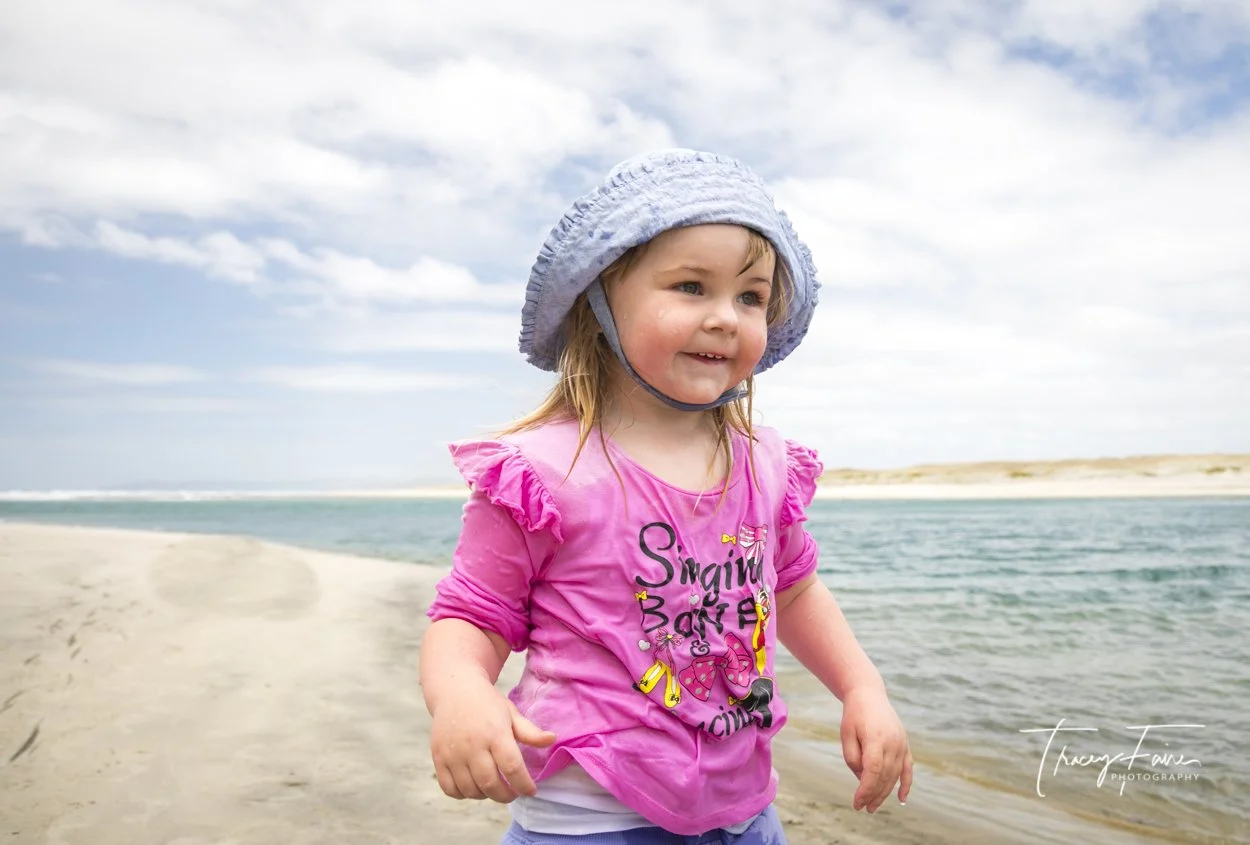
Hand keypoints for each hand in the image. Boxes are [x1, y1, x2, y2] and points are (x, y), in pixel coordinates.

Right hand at [429, 685, 556, 802]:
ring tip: (494, 787)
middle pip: (491, 784)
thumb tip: (553, 739)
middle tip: (513, 793)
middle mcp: (473, 745)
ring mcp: (453, 753)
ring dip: (486, 795)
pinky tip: (474, 786)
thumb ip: (530, 732)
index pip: (512, 768)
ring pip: (471, 790)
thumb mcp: (511, 713)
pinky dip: (464, 794)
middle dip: (506, 796)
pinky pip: (450, 789)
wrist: (455, 690)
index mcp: (495, 733)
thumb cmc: (487, 704)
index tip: (531, 791)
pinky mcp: (438, 758)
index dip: (524, 785)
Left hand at [840, 686, 912, 812]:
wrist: (869, 694)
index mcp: (875, 738)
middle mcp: (892, 742)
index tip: (856, 802)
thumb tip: (862, 779)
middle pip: (885, 776)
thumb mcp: (846, 734)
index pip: (873, 771)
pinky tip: (902, 799)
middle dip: (873, 795)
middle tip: (862, 808)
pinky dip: (906, 784)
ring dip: (885, 793)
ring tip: (873, 806)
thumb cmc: (854, 715)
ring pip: (895, 775)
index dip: (865, 789)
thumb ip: (853, 757)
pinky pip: (908, 768)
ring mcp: (901, 744)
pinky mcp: (905, 744)